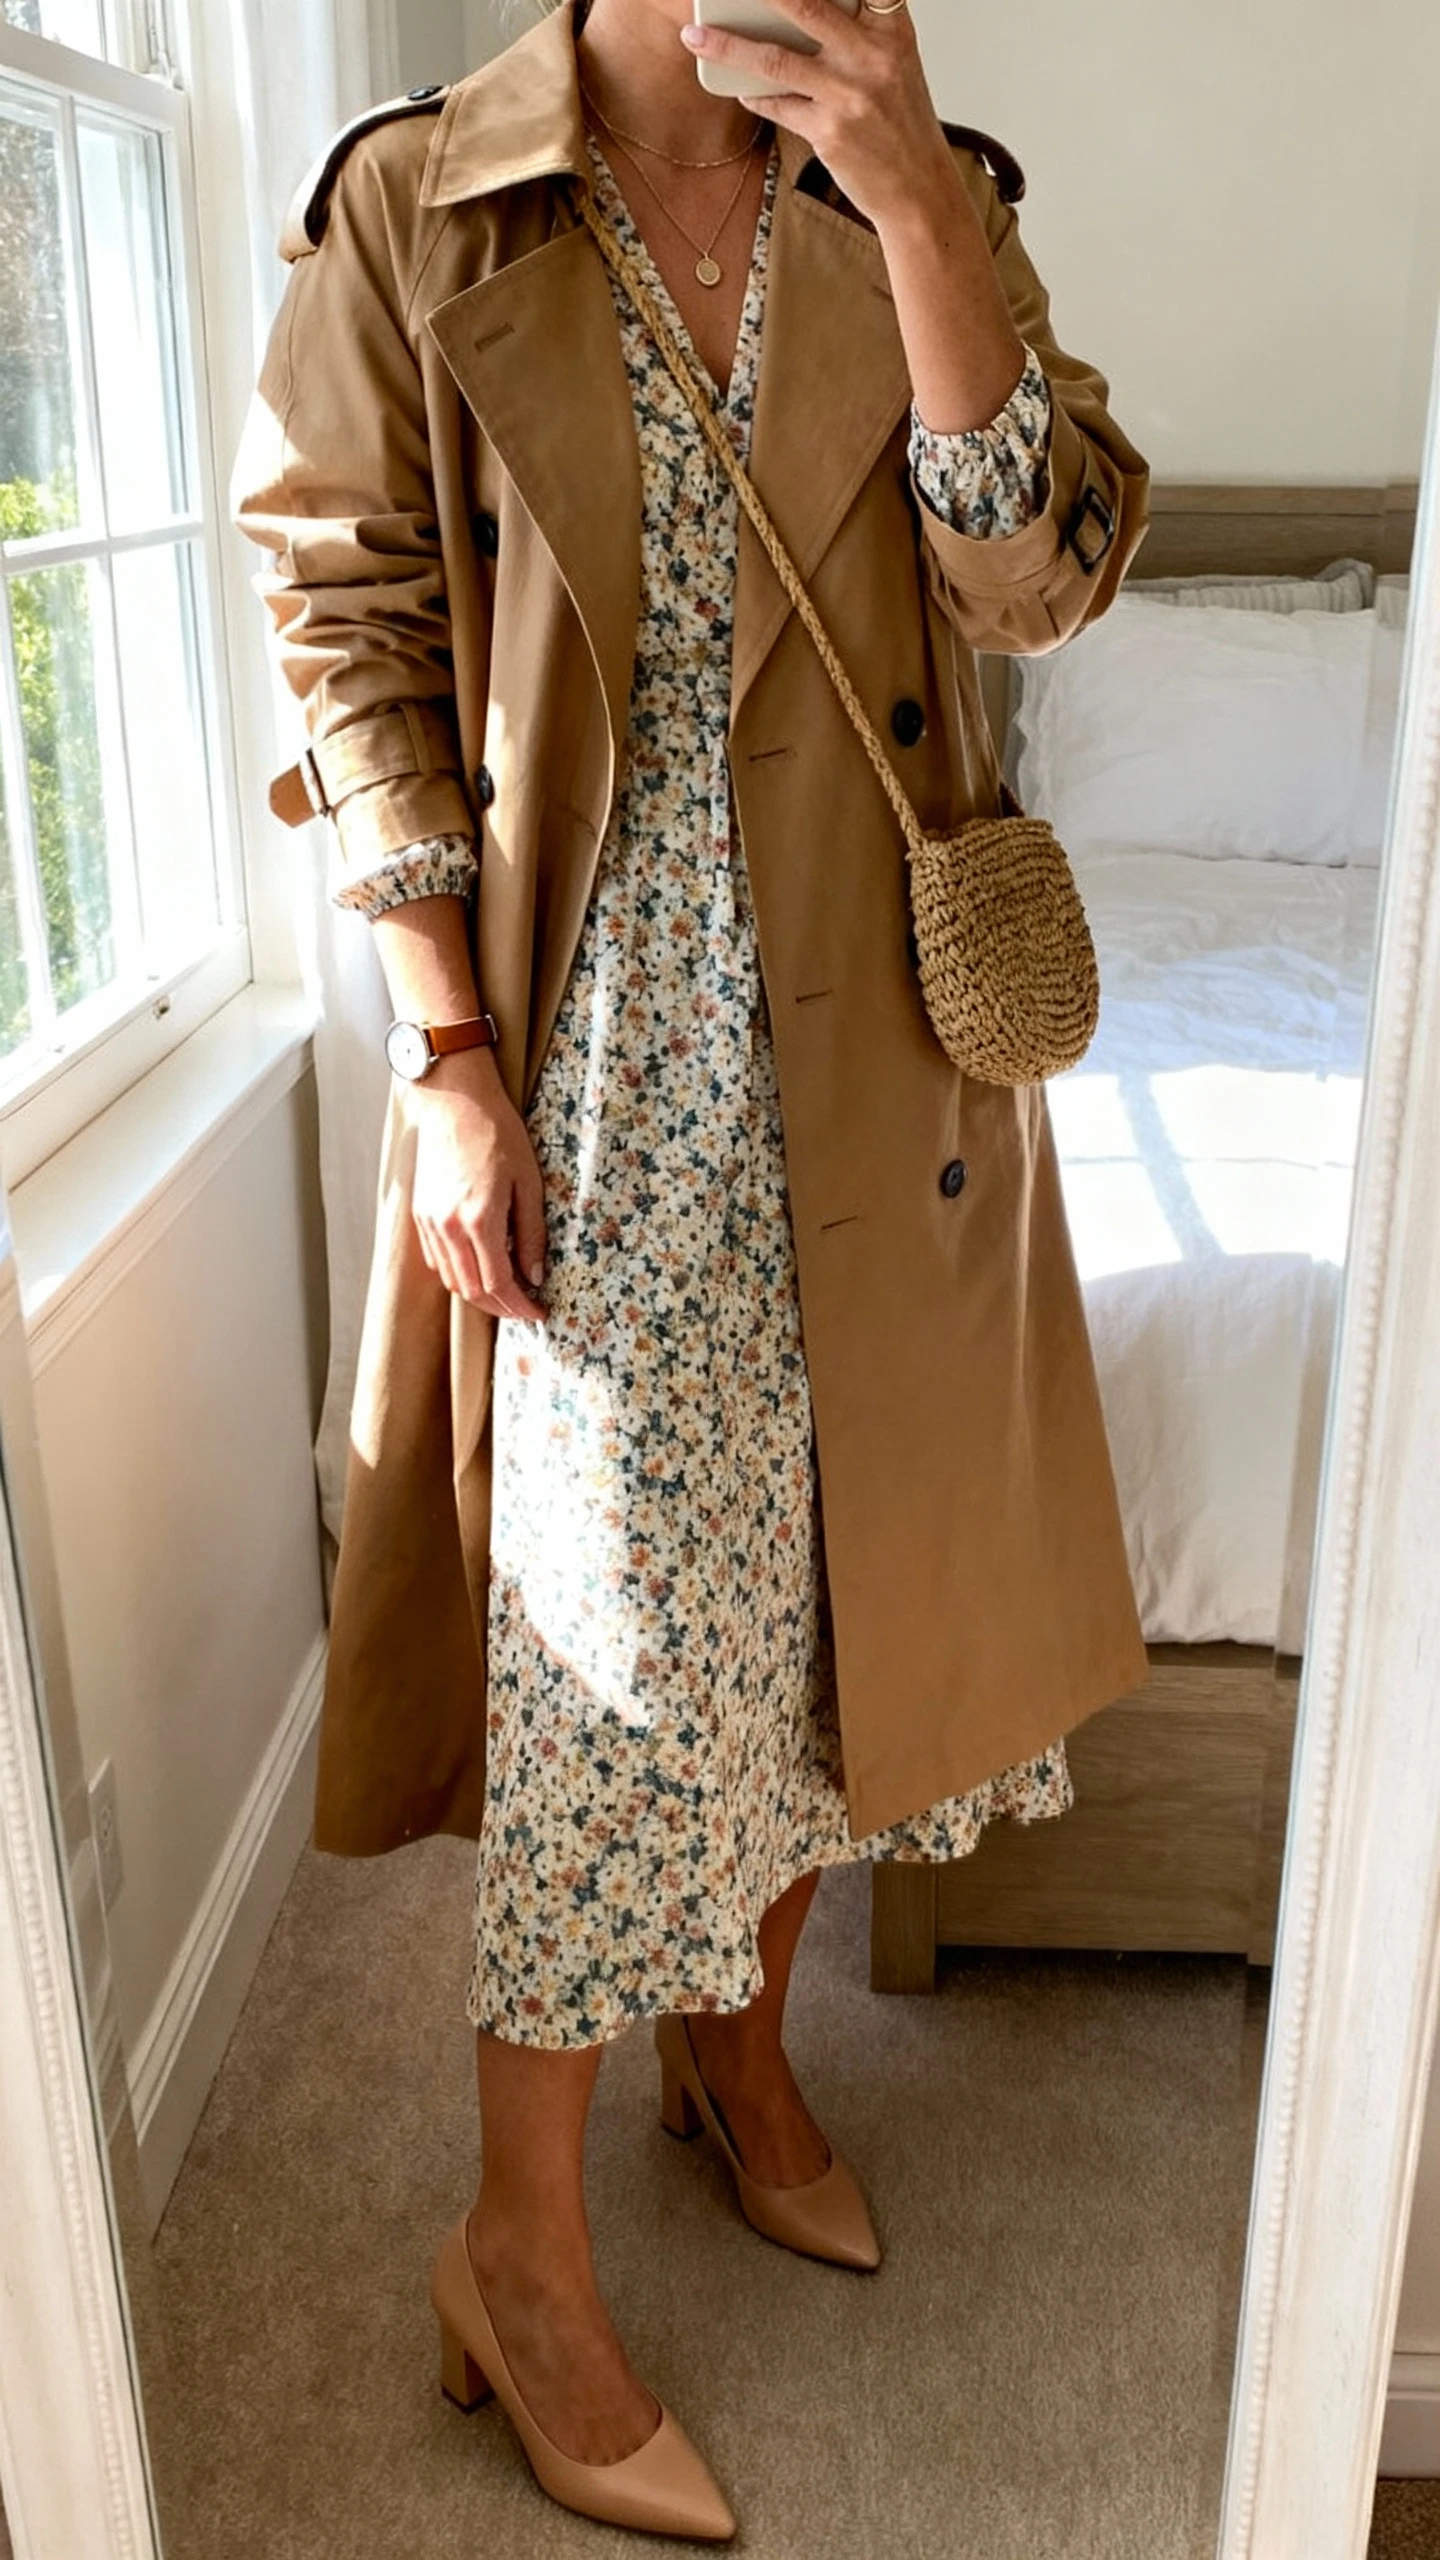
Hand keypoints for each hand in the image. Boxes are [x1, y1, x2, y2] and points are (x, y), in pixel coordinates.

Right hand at [408, 1049, 547, 1321]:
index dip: (520, 1306)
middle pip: (472, 1291)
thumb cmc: (497, 1134)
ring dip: (478, 1295)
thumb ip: (531, 1234)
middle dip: (501, 1308)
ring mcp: (430, 1223)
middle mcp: (449, 1228)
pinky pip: (436, 1261)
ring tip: (505, 1293)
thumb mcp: (528, 1183)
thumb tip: (534, 1275)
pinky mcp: (420, 1214)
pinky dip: (457, 1275)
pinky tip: (477, 1269)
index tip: (539, 1313)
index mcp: (479, 1220)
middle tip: (525, 1309)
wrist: (454, 1102)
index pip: (499, 1284)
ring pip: (451, 1281)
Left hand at [680, 0, 954, 236]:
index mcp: (892, 29)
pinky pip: (777, 105)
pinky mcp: (829, 132)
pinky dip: (755, 95)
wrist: (919, 190)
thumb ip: (859, 32)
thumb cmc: (903, 125)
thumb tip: (799, 11)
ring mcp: (849, 95)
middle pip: (805, 6)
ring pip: (775, 59)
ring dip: (728, 46)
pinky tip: (741, 89)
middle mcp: (872, 56)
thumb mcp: (895, 64)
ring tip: (696, 36)